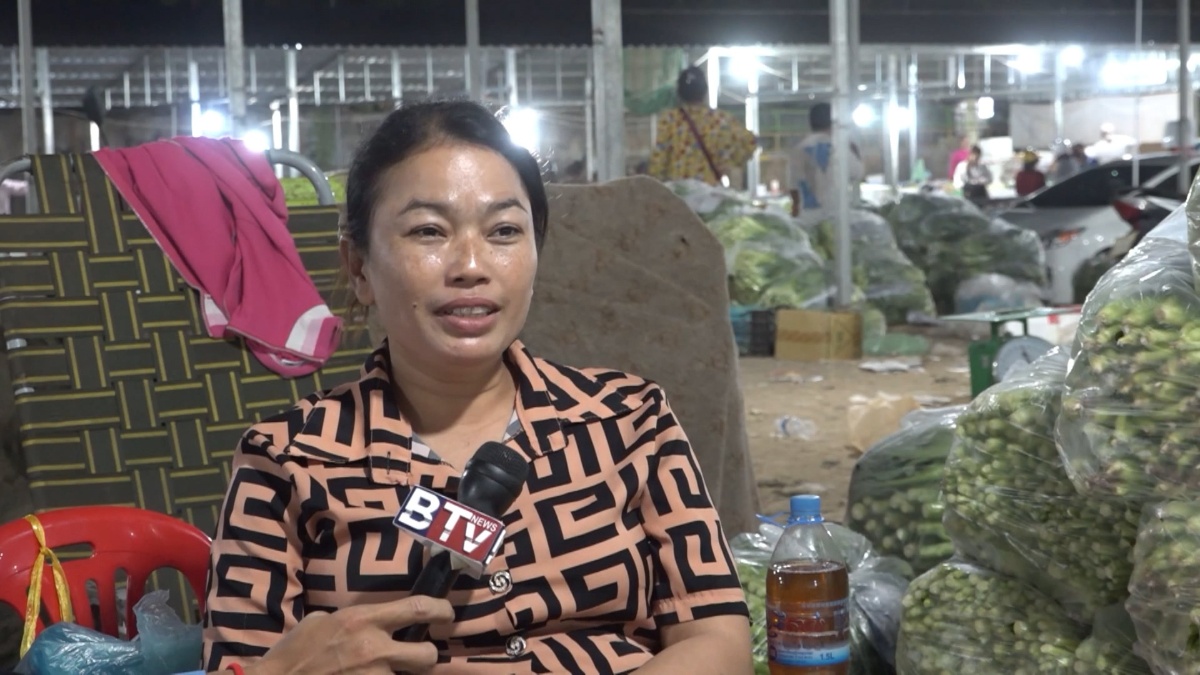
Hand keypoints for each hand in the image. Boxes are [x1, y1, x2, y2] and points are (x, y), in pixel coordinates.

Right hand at [245, 596, 453, 674]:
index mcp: (363, 620)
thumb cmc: (293, 652)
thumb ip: (354, 619)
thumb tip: (374, 621)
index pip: (417, 608)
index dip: (441, 610)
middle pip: (428, 656)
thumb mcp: (322, 621)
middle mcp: (373, 649)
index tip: (447, 614)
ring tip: (384, 672)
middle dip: (428, 658)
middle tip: (418, 658)